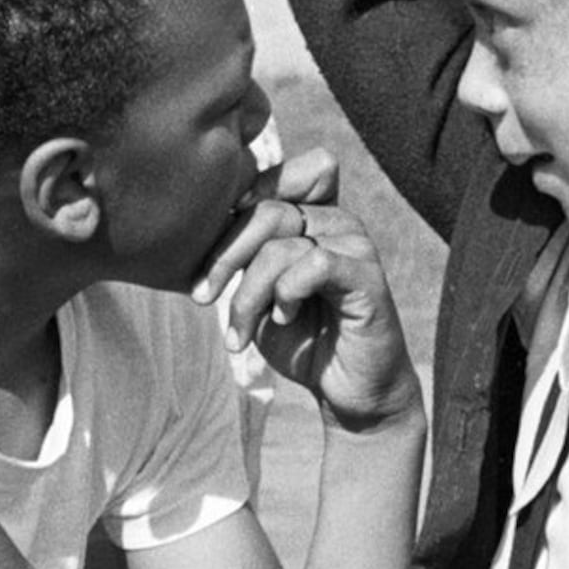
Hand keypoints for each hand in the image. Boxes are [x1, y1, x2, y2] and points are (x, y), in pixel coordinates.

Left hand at [219, 205, 415, 433]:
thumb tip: (200, 228)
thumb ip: (240, 259)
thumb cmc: (300, 339)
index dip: (240, 193)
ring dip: (249, 294)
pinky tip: (284, 318)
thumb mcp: (256, 295)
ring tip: (240, 331)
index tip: (201, 235)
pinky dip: (287, 294)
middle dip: (224, 256)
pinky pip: (315, 264)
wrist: (348, 391)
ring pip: (282, 247)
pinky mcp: (368, 275)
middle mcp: (336, 220)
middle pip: (268, 211)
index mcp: (311, 216)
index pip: (276, 177)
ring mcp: (355, 244)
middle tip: (202, 296)